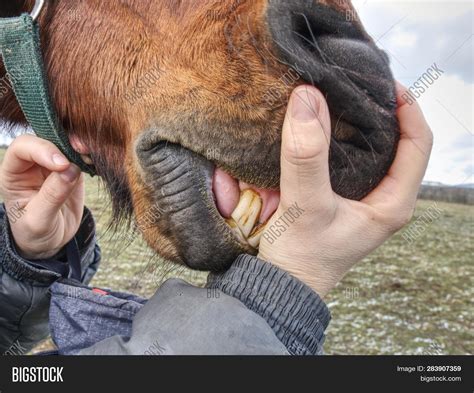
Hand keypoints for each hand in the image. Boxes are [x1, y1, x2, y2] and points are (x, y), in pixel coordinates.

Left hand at [0, 135, 84, 259]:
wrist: (50, 241)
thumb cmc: (35, 232)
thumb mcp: (39, 220)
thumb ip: (52, 196)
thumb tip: (71, 170)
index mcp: (13, 173)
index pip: (22, 148)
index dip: (42, 150)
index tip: (62, 165)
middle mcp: (31, 164)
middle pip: (45, 138)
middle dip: (63, 141)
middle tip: (81, 150)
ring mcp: (52, 165)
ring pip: (64, 142)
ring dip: (78, 144)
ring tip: (90, 154)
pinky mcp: (71, 169)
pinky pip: (80, 155)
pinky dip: (89, 155)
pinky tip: (95, 161)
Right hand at [258, 83, 432, 296]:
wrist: (282, 284)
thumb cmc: (300, 255)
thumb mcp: (306, 206)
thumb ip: (306, 156)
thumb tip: (307, 98)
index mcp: (393, 203)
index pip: (418, 143)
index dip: (407, 108)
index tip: (383, 82)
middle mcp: (383, 198)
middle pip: (396, 142)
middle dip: (378, 111)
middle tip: (354, 84)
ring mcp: (362, 198)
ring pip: (368, 149)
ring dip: (354, 123)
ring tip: (335, 97)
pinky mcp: (341, 198)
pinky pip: (344, 159)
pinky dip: (334, 138)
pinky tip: (317, 125)